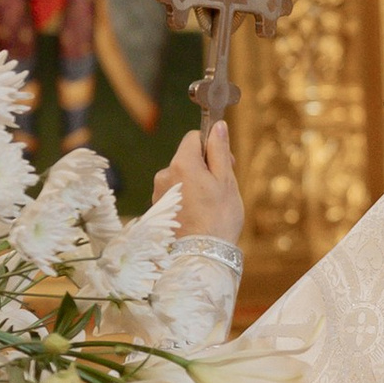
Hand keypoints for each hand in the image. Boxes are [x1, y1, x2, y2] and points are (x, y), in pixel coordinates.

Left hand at [152, 116, 244, 243]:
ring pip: (180, 178)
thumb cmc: (219, 218)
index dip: (211, 146)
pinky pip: (174, 195)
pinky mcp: (157, 210)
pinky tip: (198, 216)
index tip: (226, 162)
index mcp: (181, 163)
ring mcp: (158, 194)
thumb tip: (217, 126)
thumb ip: (219, 150)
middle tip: (221, 189)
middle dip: (204, 167)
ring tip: (209, 207)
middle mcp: (164, 174)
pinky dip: (186, 199)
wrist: (201, 256)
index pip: (193, 137)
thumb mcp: (226, 180)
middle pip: (187, 159)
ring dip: (195, 184)